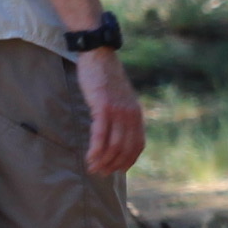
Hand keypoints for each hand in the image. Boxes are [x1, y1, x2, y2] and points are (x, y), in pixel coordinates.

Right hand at [77, 49, 145, 177]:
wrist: (100, 55)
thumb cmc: (106, 78)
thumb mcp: (121, 98)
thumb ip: (122, 115)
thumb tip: (117, 135)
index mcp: (137, 114)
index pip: (137, 146)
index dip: (127, 162)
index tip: (116, 171)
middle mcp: (131, 115)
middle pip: (125, 149)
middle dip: (112, 165)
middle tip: (100, 173)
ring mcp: (118, 111)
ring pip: (113, 145)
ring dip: (102, 161)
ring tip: (92, 168)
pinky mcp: (103, 107)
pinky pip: (101, 135)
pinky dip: (96, 150)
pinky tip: (90, 158)